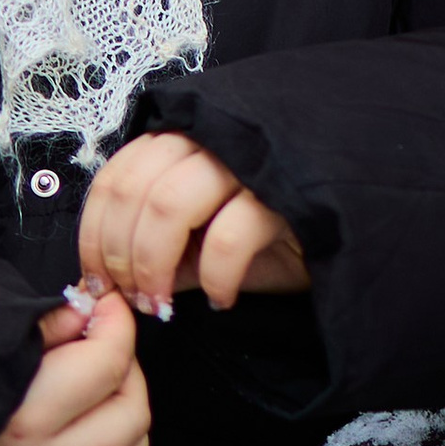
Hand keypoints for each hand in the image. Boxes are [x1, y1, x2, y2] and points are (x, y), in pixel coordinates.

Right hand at [0, 291, 148, 445]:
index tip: (104, 306)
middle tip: (102, 348)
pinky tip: (88, 444)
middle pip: (131, 413)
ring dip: (127, 424)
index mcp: (24, 419)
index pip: (106, 363)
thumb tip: (87, 308)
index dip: (115, 323)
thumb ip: (40, 328)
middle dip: (126, 369)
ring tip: (102, 398)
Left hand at [76, 128, 309, 317]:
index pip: (116, 176)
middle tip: (135, 300)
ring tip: (164, 305)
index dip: (95, 232)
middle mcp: (210, 140)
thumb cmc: (271, 236)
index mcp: (184, 141)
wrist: (349, 231)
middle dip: (121, 255)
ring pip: (171, 204)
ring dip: (154, 265)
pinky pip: (229, 235)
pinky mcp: (285, 192)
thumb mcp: (202, 242)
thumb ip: (158, 250)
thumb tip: (104, 280)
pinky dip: (214, 276)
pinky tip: (221, 297)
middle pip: (136, 190)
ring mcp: (248, 161)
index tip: (96, 280)